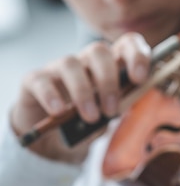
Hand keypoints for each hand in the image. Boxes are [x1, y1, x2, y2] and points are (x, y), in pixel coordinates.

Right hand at [11, 33, 150, 163]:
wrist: (54, 140)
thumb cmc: (88, 123)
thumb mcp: (108, 118)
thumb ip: (118, 110)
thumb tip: (122, 110)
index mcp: (112, 66)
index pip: (128, 45)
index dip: (137, 55)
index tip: (140, 78)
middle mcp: (86, 62)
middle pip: (99, 51)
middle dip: (108, 80)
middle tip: (112, 110)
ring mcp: (59, 68)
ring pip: (71, 63)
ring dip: (83, 91)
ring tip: (91, 117)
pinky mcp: (35, 80)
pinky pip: (42, 80)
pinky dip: (51, 96)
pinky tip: (59, 112)